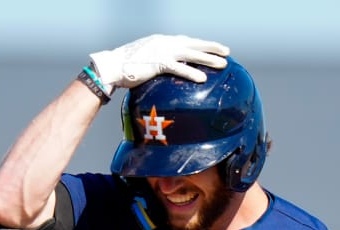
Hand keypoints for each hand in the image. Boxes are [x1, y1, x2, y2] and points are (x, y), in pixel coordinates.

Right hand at [89, 35, 229, 92]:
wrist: (112, 66)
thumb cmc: (127, 67)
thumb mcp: (147, 60)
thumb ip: (159, 62)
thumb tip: (166, 70)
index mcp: (163, 41)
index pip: (187, 41)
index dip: (202, 44)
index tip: (215, 47)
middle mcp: (165, 43)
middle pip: (194, 44)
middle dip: (211, 47)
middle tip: (227, 52)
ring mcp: (162, 51)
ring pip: (191, 54)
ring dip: (208, 59)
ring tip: (223, 64)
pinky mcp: (158, 63)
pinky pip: (179, 68)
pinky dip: (191, 73)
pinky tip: (203, 79)